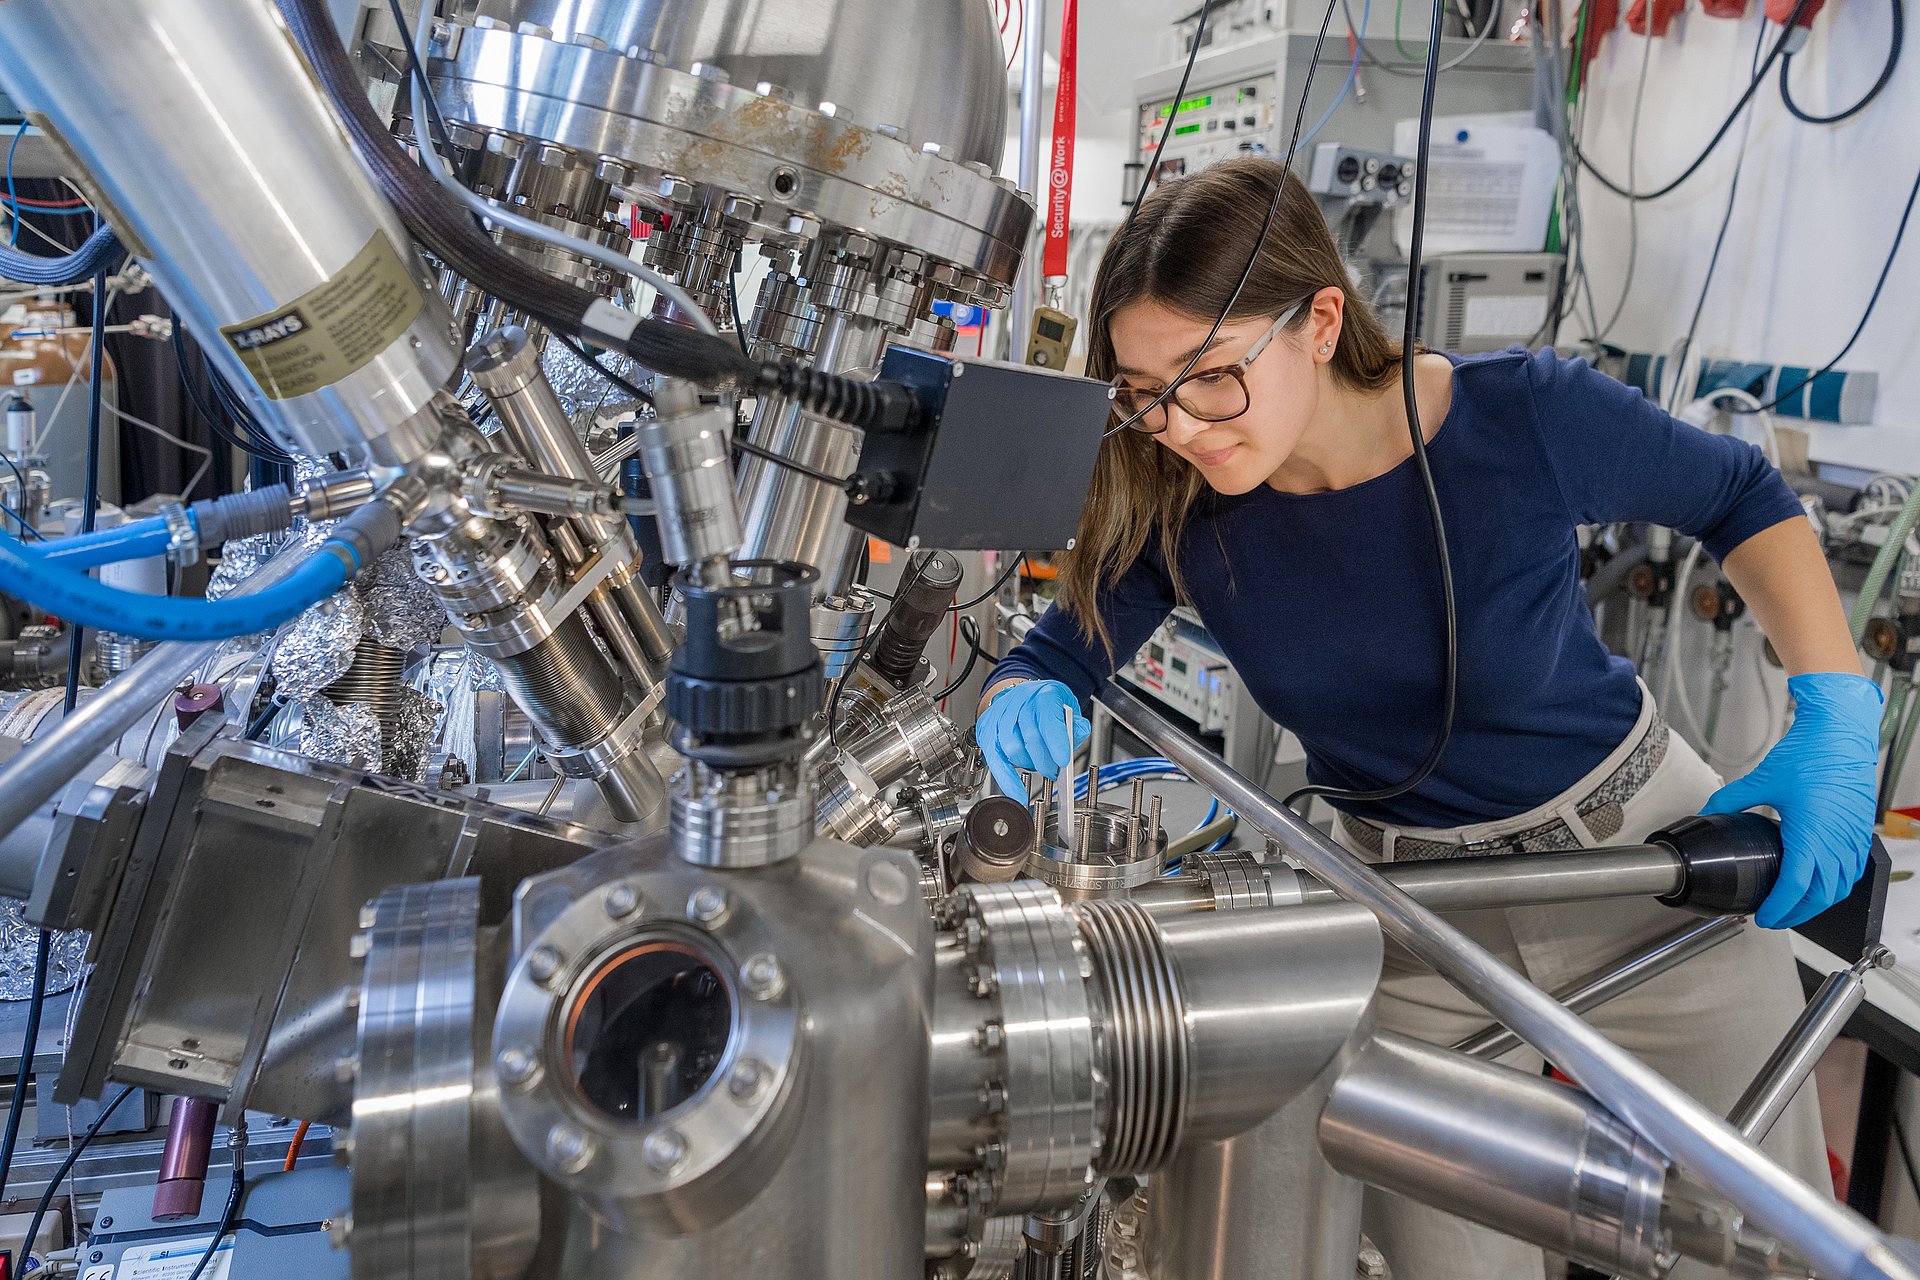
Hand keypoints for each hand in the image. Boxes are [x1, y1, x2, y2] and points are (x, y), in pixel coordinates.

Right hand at [975, 679, 1090, 797]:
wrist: (1024, 697)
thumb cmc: (1046, 705)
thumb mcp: (1069, 709)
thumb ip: (1076, 726)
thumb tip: (1074, 738)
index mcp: (1042, 694)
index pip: (1048, 718)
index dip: (1056, 742)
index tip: (1063, 761)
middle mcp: (1018, 701)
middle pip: (1029, 736)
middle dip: (1045, 761)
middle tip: (1054, 771)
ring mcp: (999, 716)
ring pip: (1012, 748)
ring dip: (1028, 764)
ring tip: (1038, 767)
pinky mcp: (987, 731)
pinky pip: (994, 759)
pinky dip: (1006, 779)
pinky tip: (1016, 791)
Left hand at [1700, 672, 1883, 928]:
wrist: (1842, 734)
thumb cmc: (1810, 755)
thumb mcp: (1762, 779)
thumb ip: (1731, 799)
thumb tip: (1708, 810)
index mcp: (1810, 836)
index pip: (1795, 888)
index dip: (1779, 908)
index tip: (1763, 918)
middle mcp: (1836, 842)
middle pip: (1821, 896)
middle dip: (1798, 913)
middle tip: (1775, 917)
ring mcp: (1852, 838)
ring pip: (1841, 886)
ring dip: (1820, 901)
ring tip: (1796, 904)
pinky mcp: (1860, 830)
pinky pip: (1853, 869)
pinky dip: (1838, 883)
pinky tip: (1823, 880)